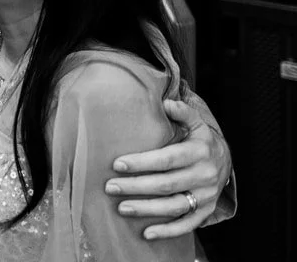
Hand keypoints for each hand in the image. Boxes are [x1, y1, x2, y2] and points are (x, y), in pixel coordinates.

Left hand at [105, 99, 228, 239]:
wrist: (226, 162)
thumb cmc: (200, 140)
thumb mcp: (196, 123)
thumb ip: (182, 112)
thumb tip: (167, 102)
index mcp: (199, 152)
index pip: (167, 159)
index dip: (142, 162)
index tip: (117, 164)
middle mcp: (204, 176)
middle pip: (166, 184)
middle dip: (136, 187)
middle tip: (110, 186)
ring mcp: (206, 197)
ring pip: (174, 206)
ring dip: (146, 210)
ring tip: (121, 207)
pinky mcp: (205, 212)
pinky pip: (187, 225)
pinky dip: (167, 231)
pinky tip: (146, 234)